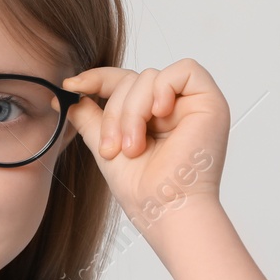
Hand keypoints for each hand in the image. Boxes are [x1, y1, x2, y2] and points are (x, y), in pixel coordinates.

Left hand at [60, 59, 228, 232]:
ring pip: (150, 76)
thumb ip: (90, 118)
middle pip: (133, 79)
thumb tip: (68, 96)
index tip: (71, 87)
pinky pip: (186, 70)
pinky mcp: (211, 102)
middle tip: (113, 147)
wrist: (164, 209)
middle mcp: (172, 107)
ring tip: (134, 146)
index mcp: (150, 117)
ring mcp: (192, 104)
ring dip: (133, 111)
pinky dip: (164, 89)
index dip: (97, 79)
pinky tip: (159, 114)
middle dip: (115, 112)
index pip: (123, 82)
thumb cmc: (143, 190)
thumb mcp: (106, 146)